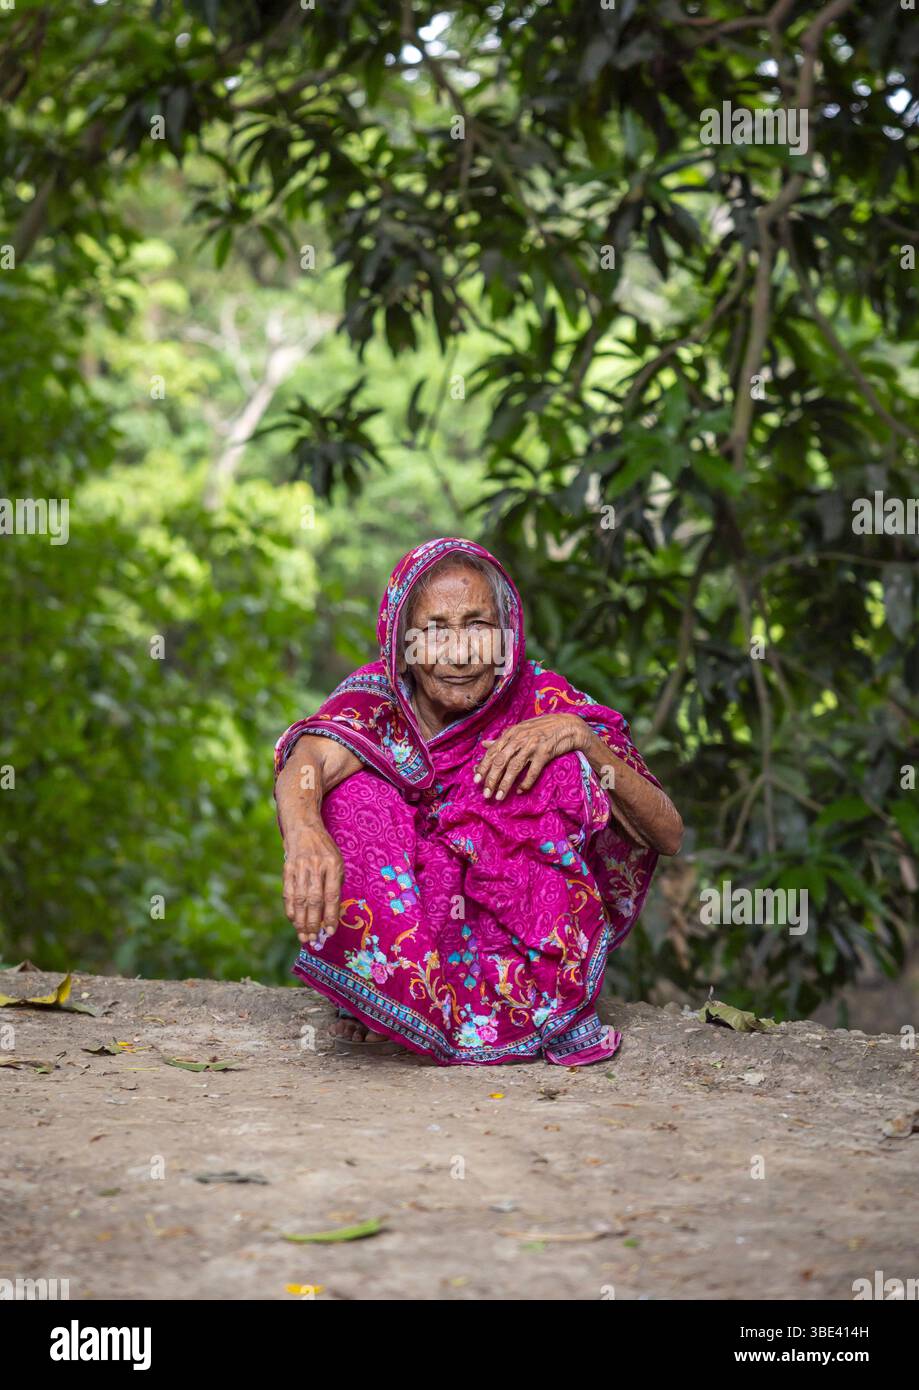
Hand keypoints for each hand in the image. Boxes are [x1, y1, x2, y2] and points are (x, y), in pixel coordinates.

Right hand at [282, 822, 343, 945]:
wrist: (304, 829)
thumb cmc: (325, 850)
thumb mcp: (337, 862)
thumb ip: (335, 885)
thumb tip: (331, 914)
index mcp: (333, 865)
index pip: (332, 895)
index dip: (330, 915)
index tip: (330, 931)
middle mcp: (316, 866)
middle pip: (314, 900)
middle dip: (314, 922)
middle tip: (314, 939)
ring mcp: (300, 867)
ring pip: (299, 899)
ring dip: (301, 920)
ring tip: (303, 936)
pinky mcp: (287, 869)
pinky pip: (288, 892)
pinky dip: (290, 908)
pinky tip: (293, 920)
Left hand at [473, 714, 587, 800]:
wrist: (568, 726)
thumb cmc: (542, 728)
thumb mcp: (520, 730)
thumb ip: (502, 739)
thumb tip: (484, 744)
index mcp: (511, 733)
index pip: (493, 752)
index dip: (483, 767)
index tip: (476, 781)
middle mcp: (519, 739)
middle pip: (500, 761)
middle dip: (491, 779)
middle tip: (485, 794)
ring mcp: (532, 746)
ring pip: (514, 768)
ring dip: (505, 784)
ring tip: (499, 797)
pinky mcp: (545, 753)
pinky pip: (533, 771)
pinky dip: (525, 782)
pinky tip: (520, 790)